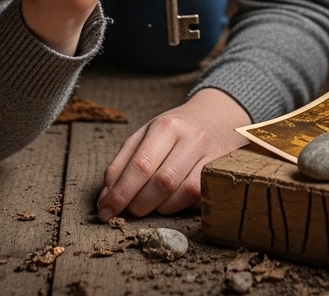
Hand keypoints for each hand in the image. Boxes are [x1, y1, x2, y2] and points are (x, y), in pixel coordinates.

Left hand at [97, 88, 249, 218]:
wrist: (218, 117)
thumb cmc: (175, 131)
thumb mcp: (145, 136)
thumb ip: (122, 164)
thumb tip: (106, 198)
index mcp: (166, 126)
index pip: (140, 165)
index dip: (120, 193)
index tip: (105, 212)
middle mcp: (192, 138)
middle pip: (162, 182)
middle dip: (139, 204)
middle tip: (128, 212)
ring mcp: (212, 155)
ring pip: (182, 193)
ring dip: (160, 208)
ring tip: (150, 204)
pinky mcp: (224, 172)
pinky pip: (199, 198)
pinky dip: (180, 206)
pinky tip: (171, 202)